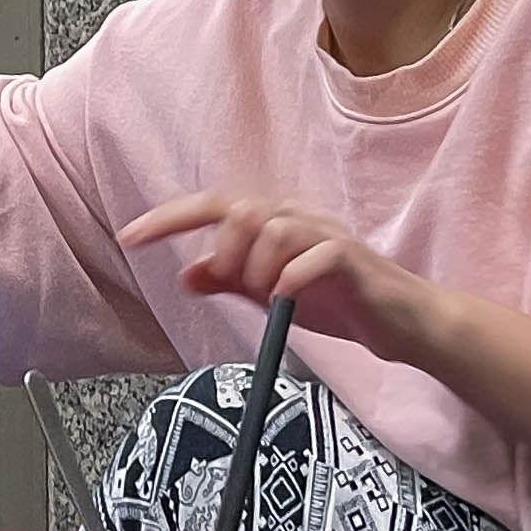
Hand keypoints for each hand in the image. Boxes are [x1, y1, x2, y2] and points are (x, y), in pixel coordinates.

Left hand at [118, 194, 443, 363]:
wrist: (399, 324)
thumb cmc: (338, 302)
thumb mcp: (270, 295)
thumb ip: (231, 282)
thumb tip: (186, 274)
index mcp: (273, 222)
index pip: (213, 206)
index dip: (169, 218)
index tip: (130, 237)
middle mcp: (298, 217)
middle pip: (240, 210)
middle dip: (226, 253)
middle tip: (238, 285)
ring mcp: (327, 235)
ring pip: (273, 228)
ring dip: (257, 268)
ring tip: (268, 296)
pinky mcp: (353, 260)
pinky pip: (315, 255)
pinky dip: (291, 278)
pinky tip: (287, 299)